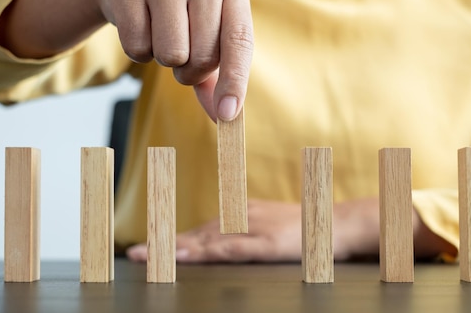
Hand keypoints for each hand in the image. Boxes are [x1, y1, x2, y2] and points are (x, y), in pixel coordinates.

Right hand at [0, 0, 252, 120]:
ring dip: (164, 61)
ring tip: (161, 37)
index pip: (239, 42)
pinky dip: (137, 52)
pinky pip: (137, 47)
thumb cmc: (181, 18)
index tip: (228, 113)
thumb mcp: (208, 41)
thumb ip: (218, 81)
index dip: (234, 82)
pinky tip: (140, 28)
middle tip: (182, 52)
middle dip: (190, 69)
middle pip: (202, 56)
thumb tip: (225, 117)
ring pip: (171, 54)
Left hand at [125, 198, 382, 262]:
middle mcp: (241, 217)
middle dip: (164, 244)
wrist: (336, 222)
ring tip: (150, 256)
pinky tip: (194, 256)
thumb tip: (217, 246)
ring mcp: (253, 229)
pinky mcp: (268, 242)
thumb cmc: (303, 227)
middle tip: (133, 255)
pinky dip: (211, 251)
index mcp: (239, 215)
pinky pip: (234, 248)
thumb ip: (243, 235)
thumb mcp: (268, 227)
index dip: (170, 239)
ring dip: (178, 248)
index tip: (144, 249)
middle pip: (196, 234)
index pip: (199, 230)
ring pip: (208, 240)